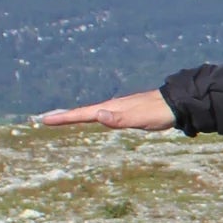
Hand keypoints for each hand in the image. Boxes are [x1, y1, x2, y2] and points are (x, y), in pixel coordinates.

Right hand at [37, 90, 176, 130]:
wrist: (177, 103)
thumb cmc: (158, 113)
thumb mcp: (139, 118)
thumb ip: (119, 118)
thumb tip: (98, 114)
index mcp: (111, 108)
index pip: (82, 114)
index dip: (64, 117)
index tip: (45, 119)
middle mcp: (112, 106)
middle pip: (83, 112)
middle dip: (64, 115)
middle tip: (45, 119)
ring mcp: (119, 108)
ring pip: (92, 112)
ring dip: (75, 115)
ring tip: (62, 118)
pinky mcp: (126, 111)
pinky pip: (103, 114)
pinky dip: (91, 116)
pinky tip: (93, 116)